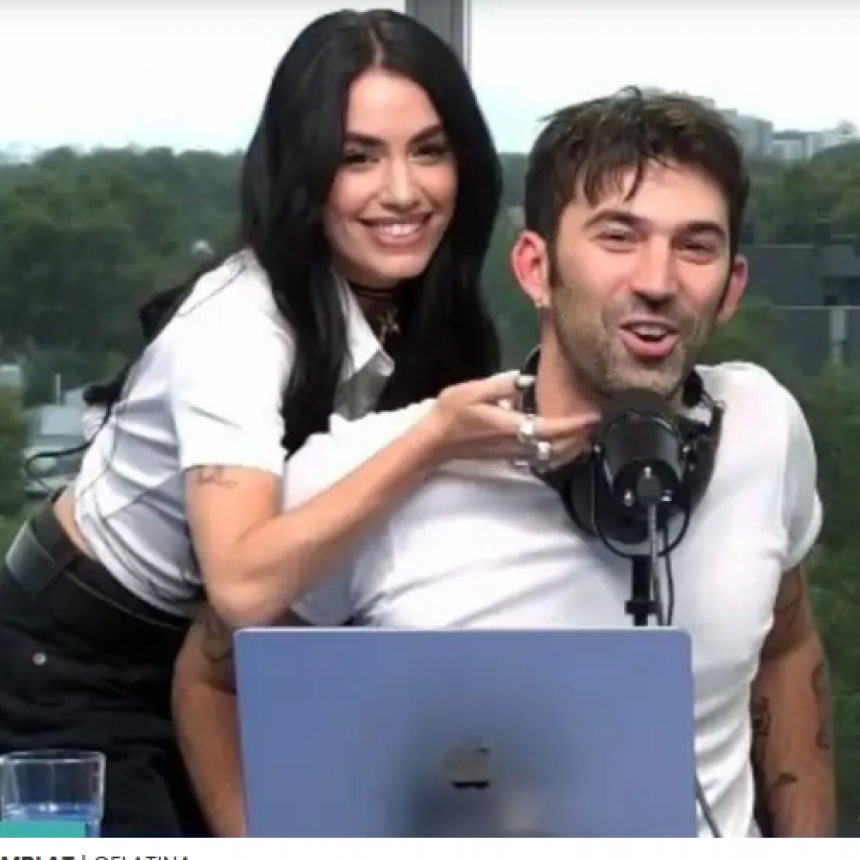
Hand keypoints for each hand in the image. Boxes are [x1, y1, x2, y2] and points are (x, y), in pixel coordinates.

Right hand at [419, 371, 597, 466]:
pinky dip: (556, 451)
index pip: (551, 429)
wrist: (435, 441)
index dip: (574, 425)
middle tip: (594, 422)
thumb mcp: (474, 390)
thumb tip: (526, 380)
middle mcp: (517, 444)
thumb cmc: (452, 414)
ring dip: (570, 447)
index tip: (593, 417)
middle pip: (558, 448)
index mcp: (512, 426)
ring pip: (551, 456)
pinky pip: (541, 458)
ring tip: (583, 432)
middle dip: (580, 438)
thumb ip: (503, 385)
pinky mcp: (509, 457)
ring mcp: (514, 454)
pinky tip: (559, 441)